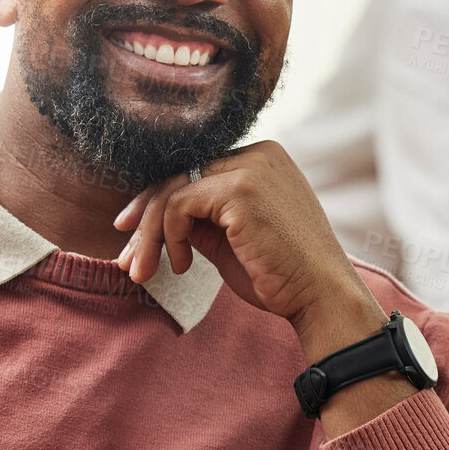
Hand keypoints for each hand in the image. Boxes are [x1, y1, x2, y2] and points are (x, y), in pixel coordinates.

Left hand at [114, 140, 370, 336]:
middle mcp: (259, 152)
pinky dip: (169, 236)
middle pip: (178, 175)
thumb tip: (156, 217)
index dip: (156, 202)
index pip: (195, 171)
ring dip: (149, 235)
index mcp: (263, 159)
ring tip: (144, 271)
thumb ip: (202, 219)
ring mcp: (251, 167)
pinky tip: (182, 265)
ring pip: (172, 190)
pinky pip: (179, 205)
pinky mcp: (241, 189)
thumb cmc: (282, 275)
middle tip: (127, 259)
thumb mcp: (232, 239)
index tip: (131, 234)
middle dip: (144, 219)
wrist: (321, 297)